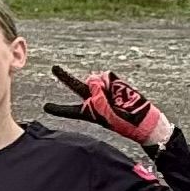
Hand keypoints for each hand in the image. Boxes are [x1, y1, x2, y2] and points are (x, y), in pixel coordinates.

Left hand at [44, 66, 173, 147]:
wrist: (144, 121)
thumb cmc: (124, 122)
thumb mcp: (106, 113)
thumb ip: (97, 96)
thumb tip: (92, 79)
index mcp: (88, 112)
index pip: (70, 110)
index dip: (58, 109)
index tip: (45, 107)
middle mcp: (93, 100)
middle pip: (76, 87)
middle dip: (65, 77)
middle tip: (54, 68)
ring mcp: (103, 90)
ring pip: (96, 81)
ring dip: (103, 88)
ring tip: (116, 100)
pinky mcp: (113, 83)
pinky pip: (108, 78)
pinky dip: (113, 84)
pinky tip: (121, 93)